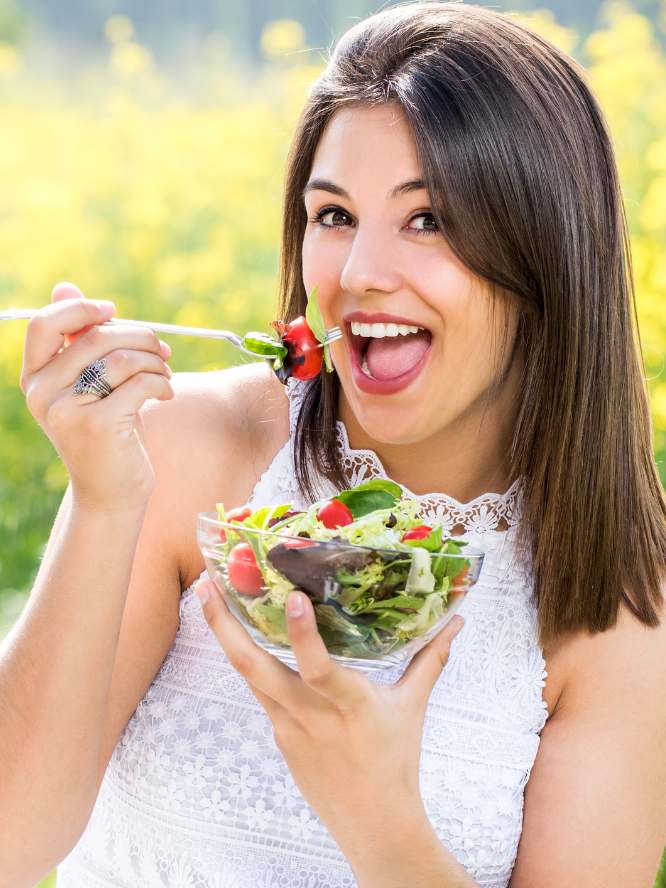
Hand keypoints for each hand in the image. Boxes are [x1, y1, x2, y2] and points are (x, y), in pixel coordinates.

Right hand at [20, 283, 173, 511]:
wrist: (111, 492)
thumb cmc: (107, 432)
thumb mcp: (90, 384)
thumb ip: (78, 341)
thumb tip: (65, 286)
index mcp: (34, 377)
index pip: (44, 323)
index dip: (81, 309)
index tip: (113, 311)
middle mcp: (41, 392)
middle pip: (95, 336)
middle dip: (139, 335)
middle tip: (163, 349)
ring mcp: (65, 410)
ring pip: (120, 358)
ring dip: (155, 359)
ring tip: (167, 373)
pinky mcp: (97, 426)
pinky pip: (138, 384)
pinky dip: (161, 382)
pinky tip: (167, 393)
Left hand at [196, 577, 464, 878]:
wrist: (374, 827)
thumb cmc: (396, 762)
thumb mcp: (412, 706)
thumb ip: (431, 658)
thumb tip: (457, 620)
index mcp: (350, 704)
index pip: (320, 668)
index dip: (303, 634)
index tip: (291, 597)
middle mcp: (310, 714)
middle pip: (255, 669)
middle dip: (224, 625)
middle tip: (205, 582)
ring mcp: (287, 728)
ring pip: (248, 677)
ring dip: (226, 636)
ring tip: (208, 595)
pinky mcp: (278, 737)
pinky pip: (261, 692)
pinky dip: (252, 662)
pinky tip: (245, 636)